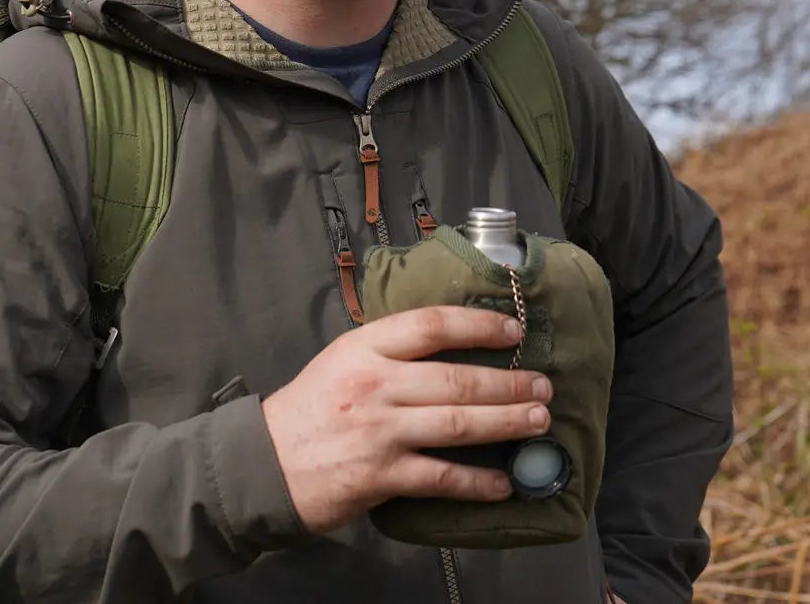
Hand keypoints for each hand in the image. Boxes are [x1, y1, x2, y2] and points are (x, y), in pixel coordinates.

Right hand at [261, 305, 552, 534]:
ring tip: (538, 419)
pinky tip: (504, 483)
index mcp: (363, 347)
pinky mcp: (383, 476)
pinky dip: (478, 482)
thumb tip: (448, 343)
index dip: (477, 325)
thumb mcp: (342, 359)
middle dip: (508, 382)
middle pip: (456, 379)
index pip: (430, 325)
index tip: (512, 331)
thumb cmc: (310, 407)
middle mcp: (375, 385)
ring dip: (506, 422)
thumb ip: (388, 351)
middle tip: (543, 384)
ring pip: (458, 424)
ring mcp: (380, 432)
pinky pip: (443, 478)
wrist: (267, 462)